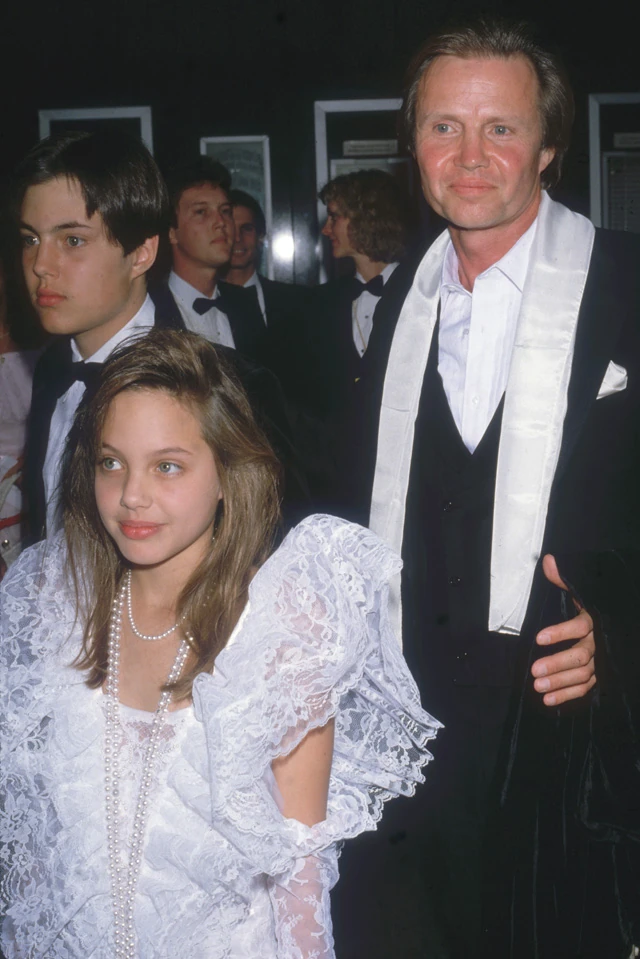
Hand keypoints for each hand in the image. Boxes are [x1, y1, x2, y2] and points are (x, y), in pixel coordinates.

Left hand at [531, 554, 595, 706]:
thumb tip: (549, 561)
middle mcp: (599, 642)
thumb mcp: (577, 591)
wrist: (607, 623)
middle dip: (557, 664)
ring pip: (582, 674)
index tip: (538, 638)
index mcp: (594, 620)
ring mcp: (600, 661)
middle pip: (581, 655)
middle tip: (534, 670)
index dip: (560, 632)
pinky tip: (548, 701)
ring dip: (560, 682)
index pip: (580, 626)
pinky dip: (567, 695)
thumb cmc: (587, 607)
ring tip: (537, 687)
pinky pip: (585, 687)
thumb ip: (563, 580)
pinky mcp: (597, 676)